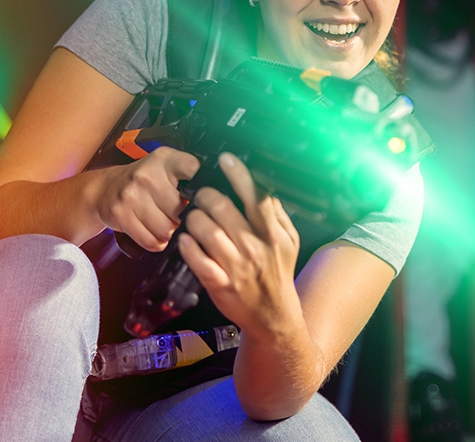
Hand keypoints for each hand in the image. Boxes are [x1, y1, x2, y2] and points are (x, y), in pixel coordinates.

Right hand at [91, 147, 197, 251]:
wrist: (105, 188)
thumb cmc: (143, 180)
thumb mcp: (166, 167)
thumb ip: (189, 177)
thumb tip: (214, 199)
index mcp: (165, 159)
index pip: (194, 171)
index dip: (204, 189)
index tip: (206, 198)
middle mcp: (148, 175)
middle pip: (180, 210)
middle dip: (182, 218)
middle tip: (178, 216)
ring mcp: (132, 194)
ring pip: (165, 229)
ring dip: (169, 233)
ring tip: (165, 224)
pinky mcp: (121, 214)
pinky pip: (150, 240)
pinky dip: (156, 242)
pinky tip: (154, 232)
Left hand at [178, 152, 301, 333]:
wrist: (272, 315)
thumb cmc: (278, 273)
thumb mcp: (289, 242)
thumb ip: (278, 215)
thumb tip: (264, 188)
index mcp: (273, 234)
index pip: (256, 198)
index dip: (239, 175)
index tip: (225, 159)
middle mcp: (255, 247)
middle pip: (224, 209)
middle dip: (207, 195)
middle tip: (202, 194)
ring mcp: (236, 266)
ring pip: (206, 230)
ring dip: (194, 218)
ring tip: (194, 217)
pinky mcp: (218, 283)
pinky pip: (196, 258)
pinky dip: (187, 245)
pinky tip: (185, 239)